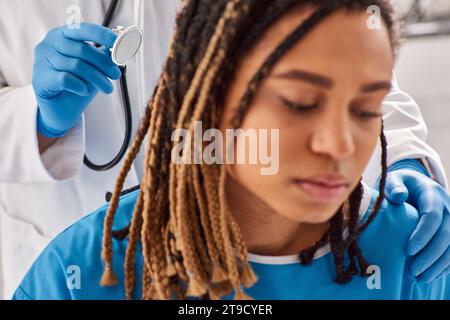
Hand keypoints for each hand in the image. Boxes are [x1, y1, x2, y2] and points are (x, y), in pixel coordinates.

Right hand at [33, 23, 120, 137]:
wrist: (61, 110)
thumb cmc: (78, 84)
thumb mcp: (94, 67)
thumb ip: (104, 55)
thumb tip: (121, 46)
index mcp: (61, 35)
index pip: (83, 29)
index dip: (102, 35)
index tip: (119, 43)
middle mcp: (48, 44)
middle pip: (82, 50)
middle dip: (104, 63)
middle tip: (115, 75)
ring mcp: (41, 61)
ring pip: (77, 66)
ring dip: (98, 78)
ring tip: (107, 88)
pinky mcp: (41, 79)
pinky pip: (66, 79)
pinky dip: (80, 85)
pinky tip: (85, 91)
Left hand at [384, 159, 449, 282]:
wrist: (415, 184)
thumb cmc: (400, 184)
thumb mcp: (393, 180)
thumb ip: (394, 186)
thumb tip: (398, 196)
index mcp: (432, 193)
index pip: (432, 216)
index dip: (422, 235)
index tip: (408, 250)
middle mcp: (448, 206)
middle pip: (446, 234)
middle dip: (430, 255)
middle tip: (413, 271)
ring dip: (439, 264)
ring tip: (420, 278)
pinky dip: (445, 265)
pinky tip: (432, 276)